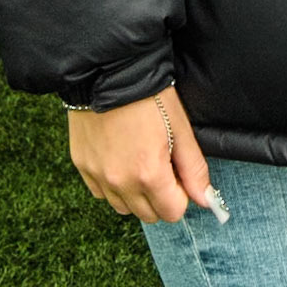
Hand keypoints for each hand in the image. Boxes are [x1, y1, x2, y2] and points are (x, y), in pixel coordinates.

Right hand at [68, 85, 215, 224]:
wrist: (109, 72)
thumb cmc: (149, 95)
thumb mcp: (180, 128)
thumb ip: (193, 168)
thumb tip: (205, 198)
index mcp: (148, 174)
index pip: (172, 212)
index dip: (182, 194)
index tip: (179, 173)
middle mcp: (119, 182)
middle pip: (149, 215)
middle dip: (161, 197)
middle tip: (163, 165)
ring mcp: (97, 176)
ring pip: (123, 208)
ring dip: (137, 194)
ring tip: (141, 161)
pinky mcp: (81, 166)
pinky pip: (101, 193)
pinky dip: (114, 186)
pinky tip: (121, 161)